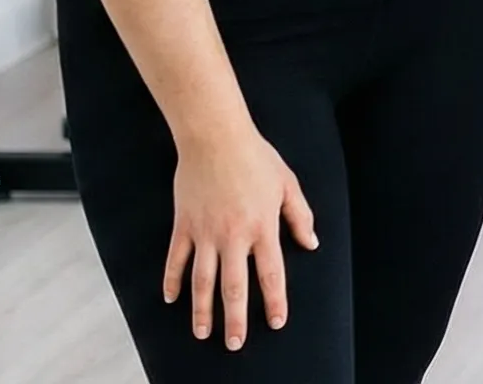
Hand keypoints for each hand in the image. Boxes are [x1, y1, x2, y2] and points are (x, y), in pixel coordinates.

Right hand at [165, 126, 315, 349]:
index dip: (274, 301)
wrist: (215, 137)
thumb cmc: (256, 158)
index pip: (271, 274)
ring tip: (202, 333)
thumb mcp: (287, 184)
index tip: (275, 323)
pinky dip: (171, 280)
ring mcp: (205, 232)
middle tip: (234, 344)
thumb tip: (312, 244)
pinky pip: (176, 259)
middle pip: (234, 287)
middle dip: (235, 319)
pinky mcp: (184, 225)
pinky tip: (171, 299)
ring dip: (201, 310)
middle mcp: (233, 235)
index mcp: (263, 227)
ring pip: (202, 281)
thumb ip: (300, 216)